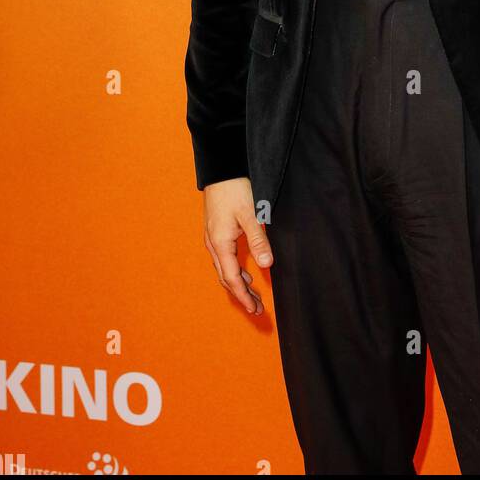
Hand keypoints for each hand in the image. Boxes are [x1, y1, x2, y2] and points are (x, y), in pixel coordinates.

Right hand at [202, 176, 272, 315]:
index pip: (233, 279)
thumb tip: (266, 265)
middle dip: (241, 294)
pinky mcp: (216, 232)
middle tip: (257, 309)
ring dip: (239, 283)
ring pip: (225, 269)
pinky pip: (224, 259)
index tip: (255, 310)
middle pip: (227, 278)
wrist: (220, 169)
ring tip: (253, 295)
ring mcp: (213, 238)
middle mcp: (213, 244)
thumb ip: (258, 240)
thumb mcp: (251, 214)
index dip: (244, 296)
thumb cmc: (235, 188)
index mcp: (220, 244)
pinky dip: (235, 270)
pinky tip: (246, 272)